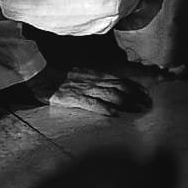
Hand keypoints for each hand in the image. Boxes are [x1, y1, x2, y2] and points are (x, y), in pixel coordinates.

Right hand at [27, 67, 152, 115]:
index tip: (146, 92)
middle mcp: (93, 80)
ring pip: (112, 94)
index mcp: (94, 73)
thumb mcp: (78, 72)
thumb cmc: (56, 74)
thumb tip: (103, 84)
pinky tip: (114, 114)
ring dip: (127, 102)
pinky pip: (93, 103)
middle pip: (121, 86)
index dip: (134, 85)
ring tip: (138, 110)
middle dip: (136, 95)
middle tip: (148, 104)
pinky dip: (105, 109)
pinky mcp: (75, 97)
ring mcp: (85, 88)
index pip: (119, 79)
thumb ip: (91, 78)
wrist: (39, 72)